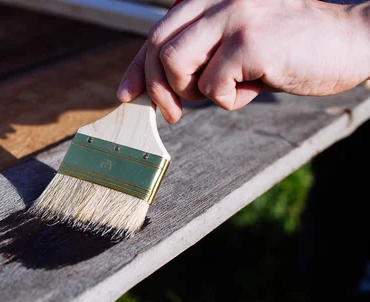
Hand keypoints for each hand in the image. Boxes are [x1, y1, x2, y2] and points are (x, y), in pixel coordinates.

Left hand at [117, 0, 369, 122]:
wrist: (351, 41)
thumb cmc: (291, 46)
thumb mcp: (237, 41)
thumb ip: (201, 52)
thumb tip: (157, 86)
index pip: (157, 31)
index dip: (136, 67)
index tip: (127, 94)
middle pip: (157, 46)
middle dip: (157, 87)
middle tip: (173, 112)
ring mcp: (234, 15)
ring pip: (173, 62)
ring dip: (190, 91)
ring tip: (224, 91)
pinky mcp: (250, 41)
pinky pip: (212, 85)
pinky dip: (227, 100)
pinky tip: (252, 90)